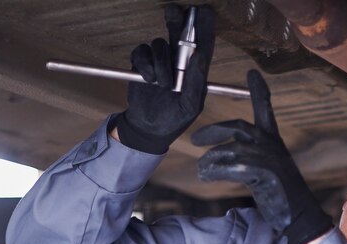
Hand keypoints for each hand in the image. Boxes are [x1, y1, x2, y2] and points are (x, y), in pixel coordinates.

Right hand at [114, 4, 214, 153]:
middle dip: (176, 19)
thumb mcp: (191, 106)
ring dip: (160, 62)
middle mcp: (178, 60)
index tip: (204, 10)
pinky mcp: (142, 63)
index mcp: (195, 69)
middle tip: (173, 12)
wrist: (149, 128)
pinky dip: (145, 64)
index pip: (203, 43)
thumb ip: (196, 82)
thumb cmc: (175, 118)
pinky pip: (141, 51)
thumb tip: (201, 56)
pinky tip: (147, 79)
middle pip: (178, 32)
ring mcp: (159, 60)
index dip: (204, 25)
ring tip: (161, 84)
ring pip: (159, 44)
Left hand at [192, 70, 332, 243]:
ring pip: (230, 151)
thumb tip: (218, 156)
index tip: (252, 72)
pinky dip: (216, 172)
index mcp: (273, 140)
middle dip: (213, 132)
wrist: (297, 214)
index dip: (259, 91)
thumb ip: (247, 157)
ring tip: (200, 172)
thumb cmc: (279, 194)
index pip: (265, 109)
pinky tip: (207, 176)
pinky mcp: (265, 174)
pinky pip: (233, 168)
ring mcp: (269, 158)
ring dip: (210, 161)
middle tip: (195, 140)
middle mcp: (271, 145)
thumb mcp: (264, 170)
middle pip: (237, 127)